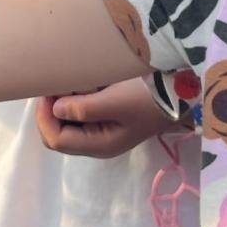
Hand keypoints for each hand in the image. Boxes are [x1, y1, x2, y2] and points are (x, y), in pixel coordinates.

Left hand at [35, 76, 180, 158]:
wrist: (181, 88)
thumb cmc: (150, 97)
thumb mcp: (117, 101)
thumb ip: (83, 108)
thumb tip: (55, 108)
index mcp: (100, 144)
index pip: (56, 140)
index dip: (45, 117)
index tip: (48, 91)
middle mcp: (98, 141)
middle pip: (58, 133)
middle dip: (50, 111)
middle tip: (57, 84)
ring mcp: (102, 128)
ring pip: (66, 121)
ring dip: (62, 102)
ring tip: (71, 81)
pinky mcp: (107, 115)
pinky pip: (79, 110)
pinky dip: (74, 97)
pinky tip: (82, 82)